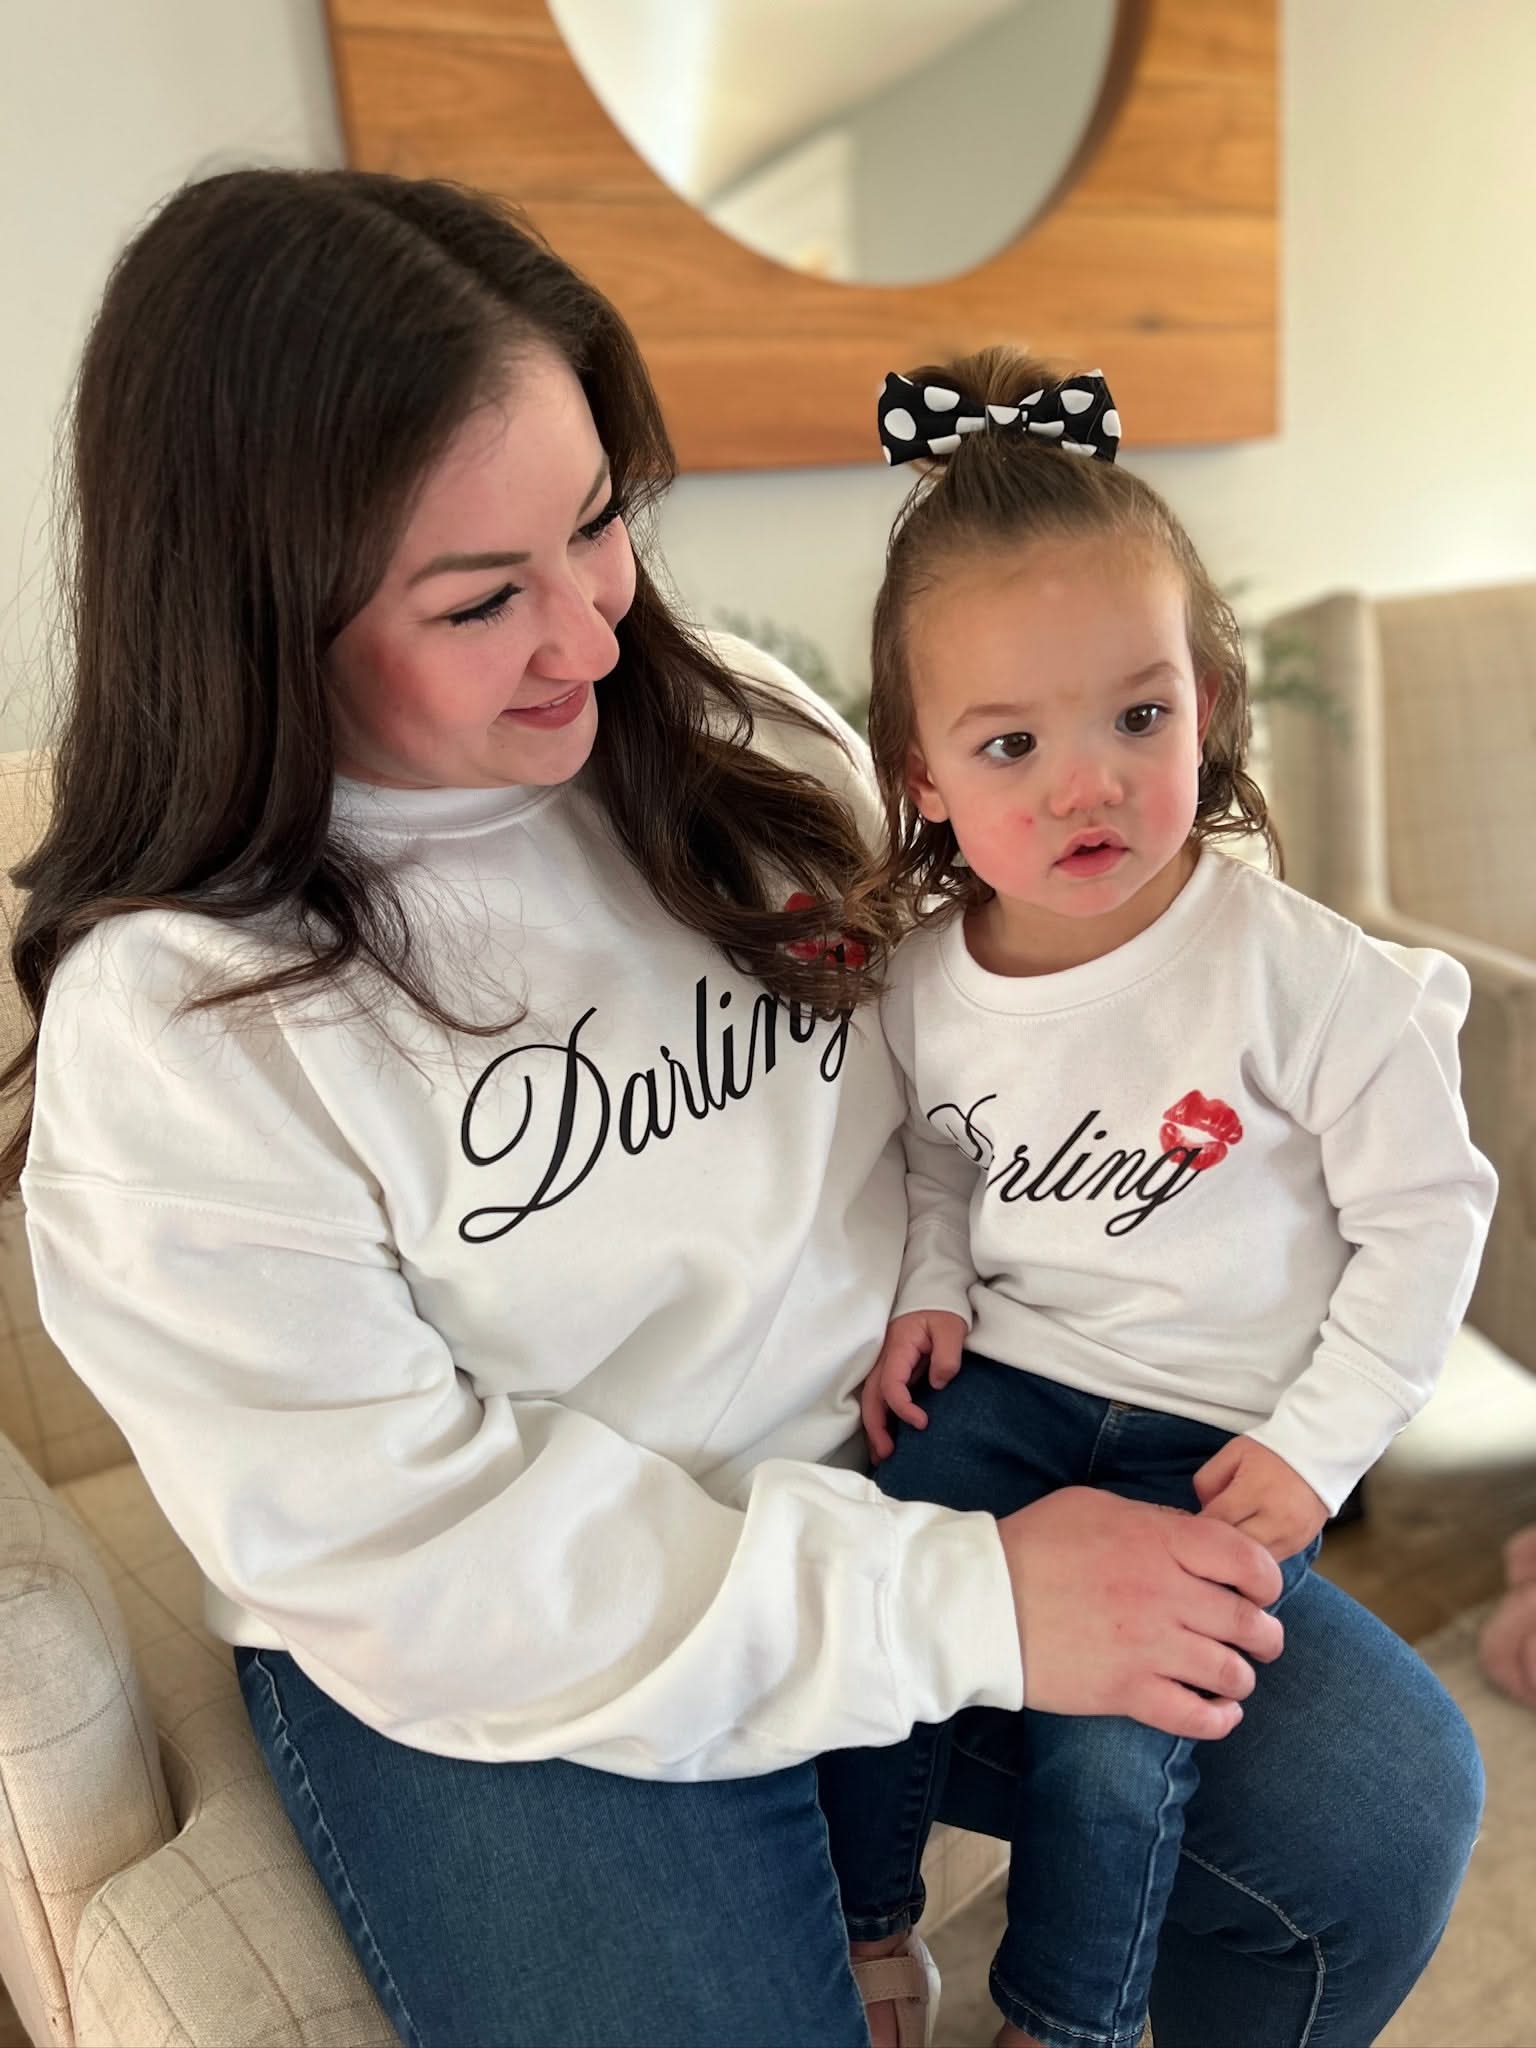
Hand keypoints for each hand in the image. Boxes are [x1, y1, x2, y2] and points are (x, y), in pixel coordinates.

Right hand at [860, 1311, 968, 1462]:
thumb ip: (947, 1356)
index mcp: (899, 1347)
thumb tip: (938, 1384)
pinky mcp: (893, 1368)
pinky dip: (881, 1417)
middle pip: (872, 1397)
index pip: (891, 1385)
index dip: (903, 1408)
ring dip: (874, 1426)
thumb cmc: (943, 1309)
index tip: (923, 1423)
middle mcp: (886, 1358)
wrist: (934, 1292)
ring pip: (872, 1399)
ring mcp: (886, 1363)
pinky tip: (886, 1435)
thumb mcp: (951, 1328)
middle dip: (876, 1427)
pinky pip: (881, 1395)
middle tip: (888, 1455)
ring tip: (882, 1455)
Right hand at [998, 1488, 1284, 1740]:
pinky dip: (1218, 1719)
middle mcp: (1166, 1595)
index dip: (1266, 1579)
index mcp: (1160, 1542)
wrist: (982, 1600)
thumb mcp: (1097, 1506)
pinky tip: (1218, 1712)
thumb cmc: (1033, 1545)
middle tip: (1259, 1639)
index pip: (1247, 1561)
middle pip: (1250, 1623)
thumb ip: (1153, 1521)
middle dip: (1265, 1635)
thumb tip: (1190, 1539)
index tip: (1260, 1589)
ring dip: (1241, 1676)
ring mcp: (1149, 1647)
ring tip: (1230, 1675)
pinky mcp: (1127, 1692)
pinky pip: (1196, 1717)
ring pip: (1232, 1673)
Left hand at [1194, 1437, 1328, 1560]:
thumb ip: (1208, 1481)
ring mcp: (1291, 1536)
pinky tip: (1246, 1547)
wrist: (1319, 1455)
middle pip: (1235, 1548)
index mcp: (1255, 1491)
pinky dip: (1255, 1558)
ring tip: (1225, 1546)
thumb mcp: (1232, 1453)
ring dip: (1236, 1557)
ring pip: (1253, 1562)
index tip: (1188, 1527)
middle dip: (1216, 1546)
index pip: (1217, 1520)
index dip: (1198, 1526)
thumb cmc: (1270, 1452)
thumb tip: (1202, 1511)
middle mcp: (1275, 1518)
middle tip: (1203, 1541)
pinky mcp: (1301, 1546)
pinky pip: (1270, 1562)